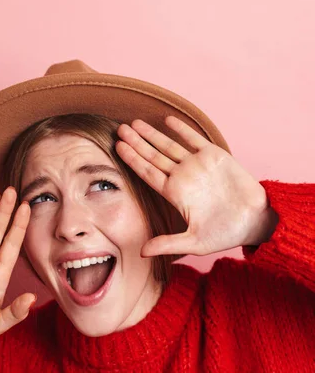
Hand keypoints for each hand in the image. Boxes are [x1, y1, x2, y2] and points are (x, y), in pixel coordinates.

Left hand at [116, 116, 277, 256]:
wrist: (255, 220)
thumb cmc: (225, 233)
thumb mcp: (194, 242)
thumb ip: (168, 244)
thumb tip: (141, 252)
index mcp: (175, 193)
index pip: (147, 173)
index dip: (132, 160)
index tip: (117, 147)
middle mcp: (182, 176)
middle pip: (153, 156)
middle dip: (136, 142)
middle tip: (120, 129)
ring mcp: (197, 164)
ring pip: (169, 145)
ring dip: (152, 133)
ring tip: (135, 122)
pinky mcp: (214, 155)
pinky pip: (193, 139)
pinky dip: (181, 129)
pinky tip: (167, 120)